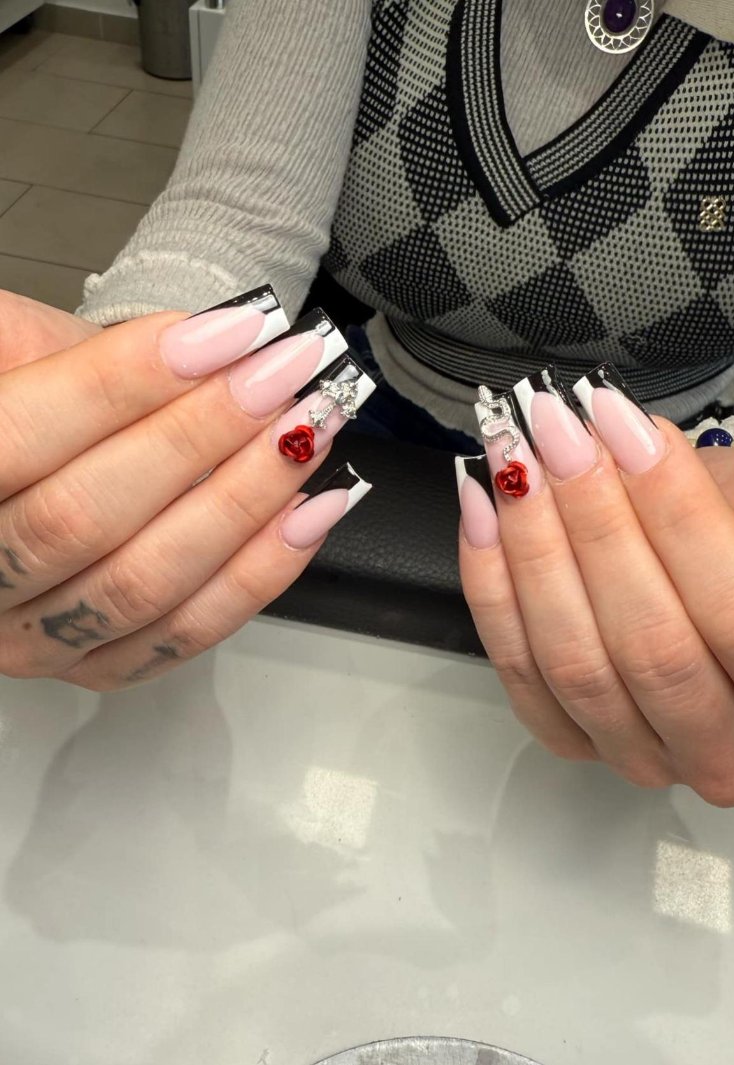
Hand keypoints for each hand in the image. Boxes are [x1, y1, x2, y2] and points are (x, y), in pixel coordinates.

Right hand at [0, 290, 373, 689]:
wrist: (45, 467)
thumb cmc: (36, 401)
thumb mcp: (17, 347)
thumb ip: (63, 353)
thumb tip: (194, 339)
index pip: (18, 439)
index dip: (121, 383)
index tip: (222, 335)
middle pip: (82, 519)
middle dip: (198, 438)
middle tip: (277, 375)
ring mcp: (33, 640)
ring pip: (142, 583)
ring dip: (242, 501)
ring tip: (306, 431)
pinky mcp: (101, 667)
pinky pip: (186, 634)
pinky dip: (260, 571)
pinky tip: (311, 509)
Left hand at [459, 369, 733, 807]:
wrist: (716, 564)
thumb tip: (731, 524)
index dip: (678, 515)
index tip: (628, 432)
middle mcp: (730, 749)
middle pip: (650, 645)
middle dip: (595, 523)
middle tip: (561, 437)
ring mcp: (647, 754)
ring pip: (577, 663)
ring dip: (536, 550)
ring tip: (519, 464)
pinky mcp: (578, 741)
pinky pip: (522, 675)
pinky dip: (494, 589)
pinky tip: (486, 517)